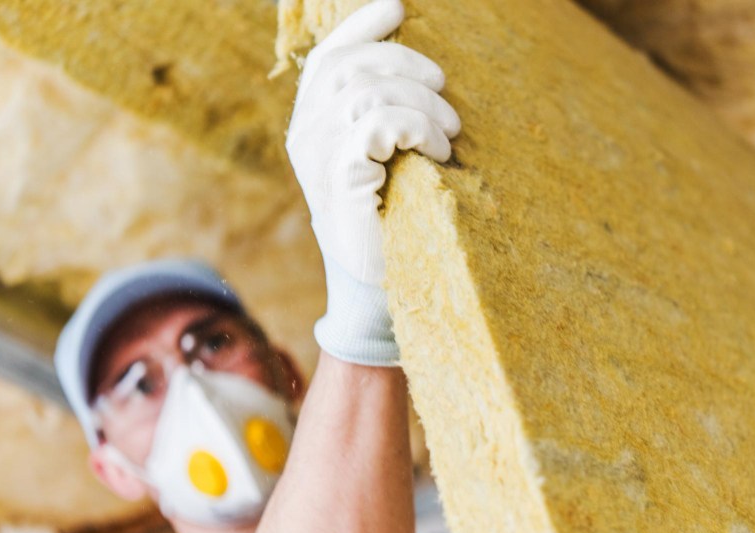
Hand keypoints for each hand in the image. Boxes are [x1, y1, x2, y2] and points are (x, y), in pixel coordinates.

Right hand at [286, 0, 460, 365]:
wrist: (380, 283)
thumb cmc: (389, 219)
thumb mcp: (383, 159)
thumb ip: (380, 115)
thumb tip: (413, 69)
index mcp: (312, 125)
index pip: (328, 58)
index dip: (361, 27)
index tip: (397, 6)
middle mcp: (306, 135)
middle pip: (353, 66)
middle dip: (409, 67)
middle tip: (447, 96)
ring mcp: (319, 157)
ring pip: (370, 91)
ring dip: (422, 104)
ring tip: (448, 137)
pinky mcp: (341, 177)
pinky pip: (379, 123)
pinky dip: (417, 128)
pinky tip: (437, 151)